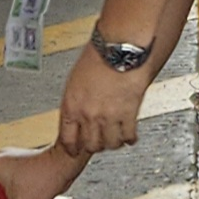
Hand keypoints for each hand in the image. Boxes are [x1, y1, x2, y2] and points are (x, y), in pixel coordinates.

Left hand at [56, 35, 151, 158]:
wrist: (120, 48)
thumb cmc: (99, 55)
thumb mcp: (76, 78)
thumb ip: (76, 99)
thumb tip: (78, 109)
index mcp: (71, 104)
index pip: (67, 138)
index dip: (73, 148)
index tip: (76, 150)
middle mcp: (88, 114)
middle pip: (90, 145)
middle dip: (95, 146)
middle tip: (99, 143)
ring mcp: (108, 116)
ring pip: (110, 144)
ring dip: (113, 143)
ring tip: (115, 138)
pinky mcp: (128, 114)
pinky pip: (128, 136)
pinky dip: (129, 138)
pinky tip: (130, 136)